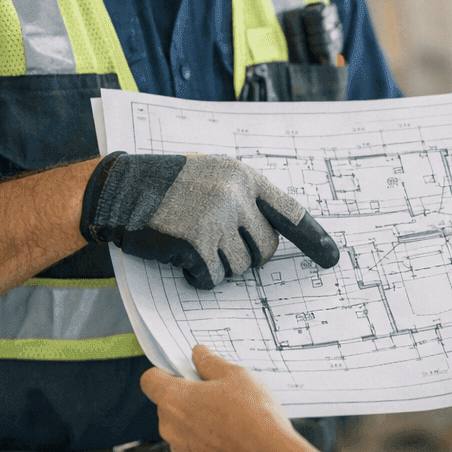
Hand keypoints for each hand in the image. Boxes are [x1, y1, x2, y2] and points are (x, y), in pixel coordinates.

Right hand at [81, 153, 339, 288]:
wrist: (120, 189)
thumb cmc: (165, 182)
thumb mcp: (211, 173)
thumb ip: (240, 194)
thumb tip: (267, 226)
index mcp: (244, 177)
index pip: (289, 211)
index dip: (312, 237)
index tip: (332, 257)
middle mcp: (237, 198)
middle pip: (265, 249)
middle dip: (247, 257)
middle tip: (219, 249)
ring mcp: (218, 221)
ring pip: (239, 267)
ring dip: (218, 267)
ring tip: (192, 245)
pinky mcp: (197, 244)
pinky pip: (211, 278)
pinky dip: (197, 277)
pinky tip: (179, 259)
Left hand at [140, 344, 295, 451]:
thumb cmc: (251, 414)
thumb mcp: (235, 374)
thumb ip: (210, 362)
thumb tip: (198, 354)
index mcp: (173, 399)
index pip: (149, 380)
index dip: (164, 373)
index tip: (182, 372)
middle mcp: (170, 427)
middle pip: (167, 404)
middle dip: (187, 397)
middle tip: (216, 391)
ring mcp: (182, 451)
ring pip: (180, 428)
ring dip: (196, 421)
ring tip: (228, 416)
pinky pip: (194, 448)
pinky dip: (206, 443)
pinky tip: (229, 437)